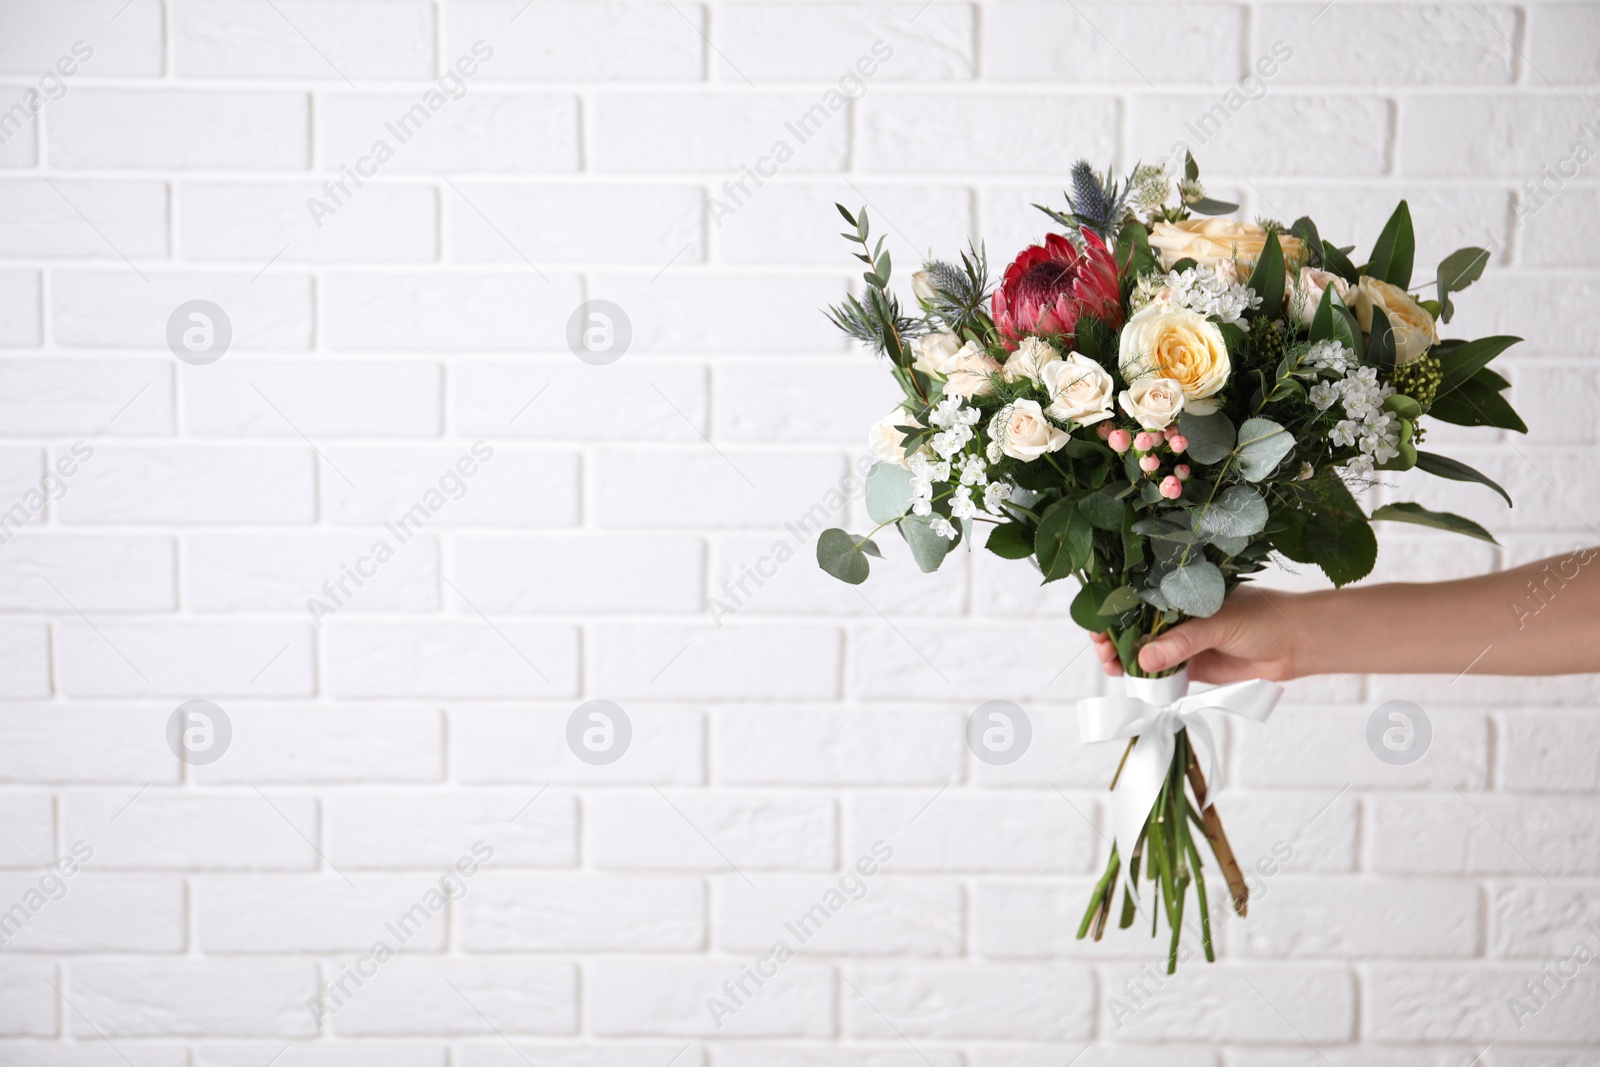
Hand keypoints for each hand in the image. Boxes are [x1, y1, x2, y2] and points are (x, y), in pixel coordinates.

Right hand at [1090, 586, 1311, 682]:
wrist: (1298, 645)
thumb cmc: (1265, 617)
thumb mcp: (1218, 622)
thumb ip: (1182, 641)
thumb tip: (1144, 659)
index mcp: (1180, 591)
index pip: (1138, 596)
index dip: (1114, 608)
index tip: (1098, 621)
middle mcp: (1177, 615)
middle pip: (1134, 625)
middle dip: (1113, 636)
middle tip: (1102, 649)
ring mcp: (1183, 642)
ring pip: (1143, 651)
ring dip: (1124, 658)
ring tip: (1112, 666)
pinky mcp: (1191, 667)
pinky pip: (1161, 674)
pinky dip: (1144, 679)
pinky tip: (1131, 680)